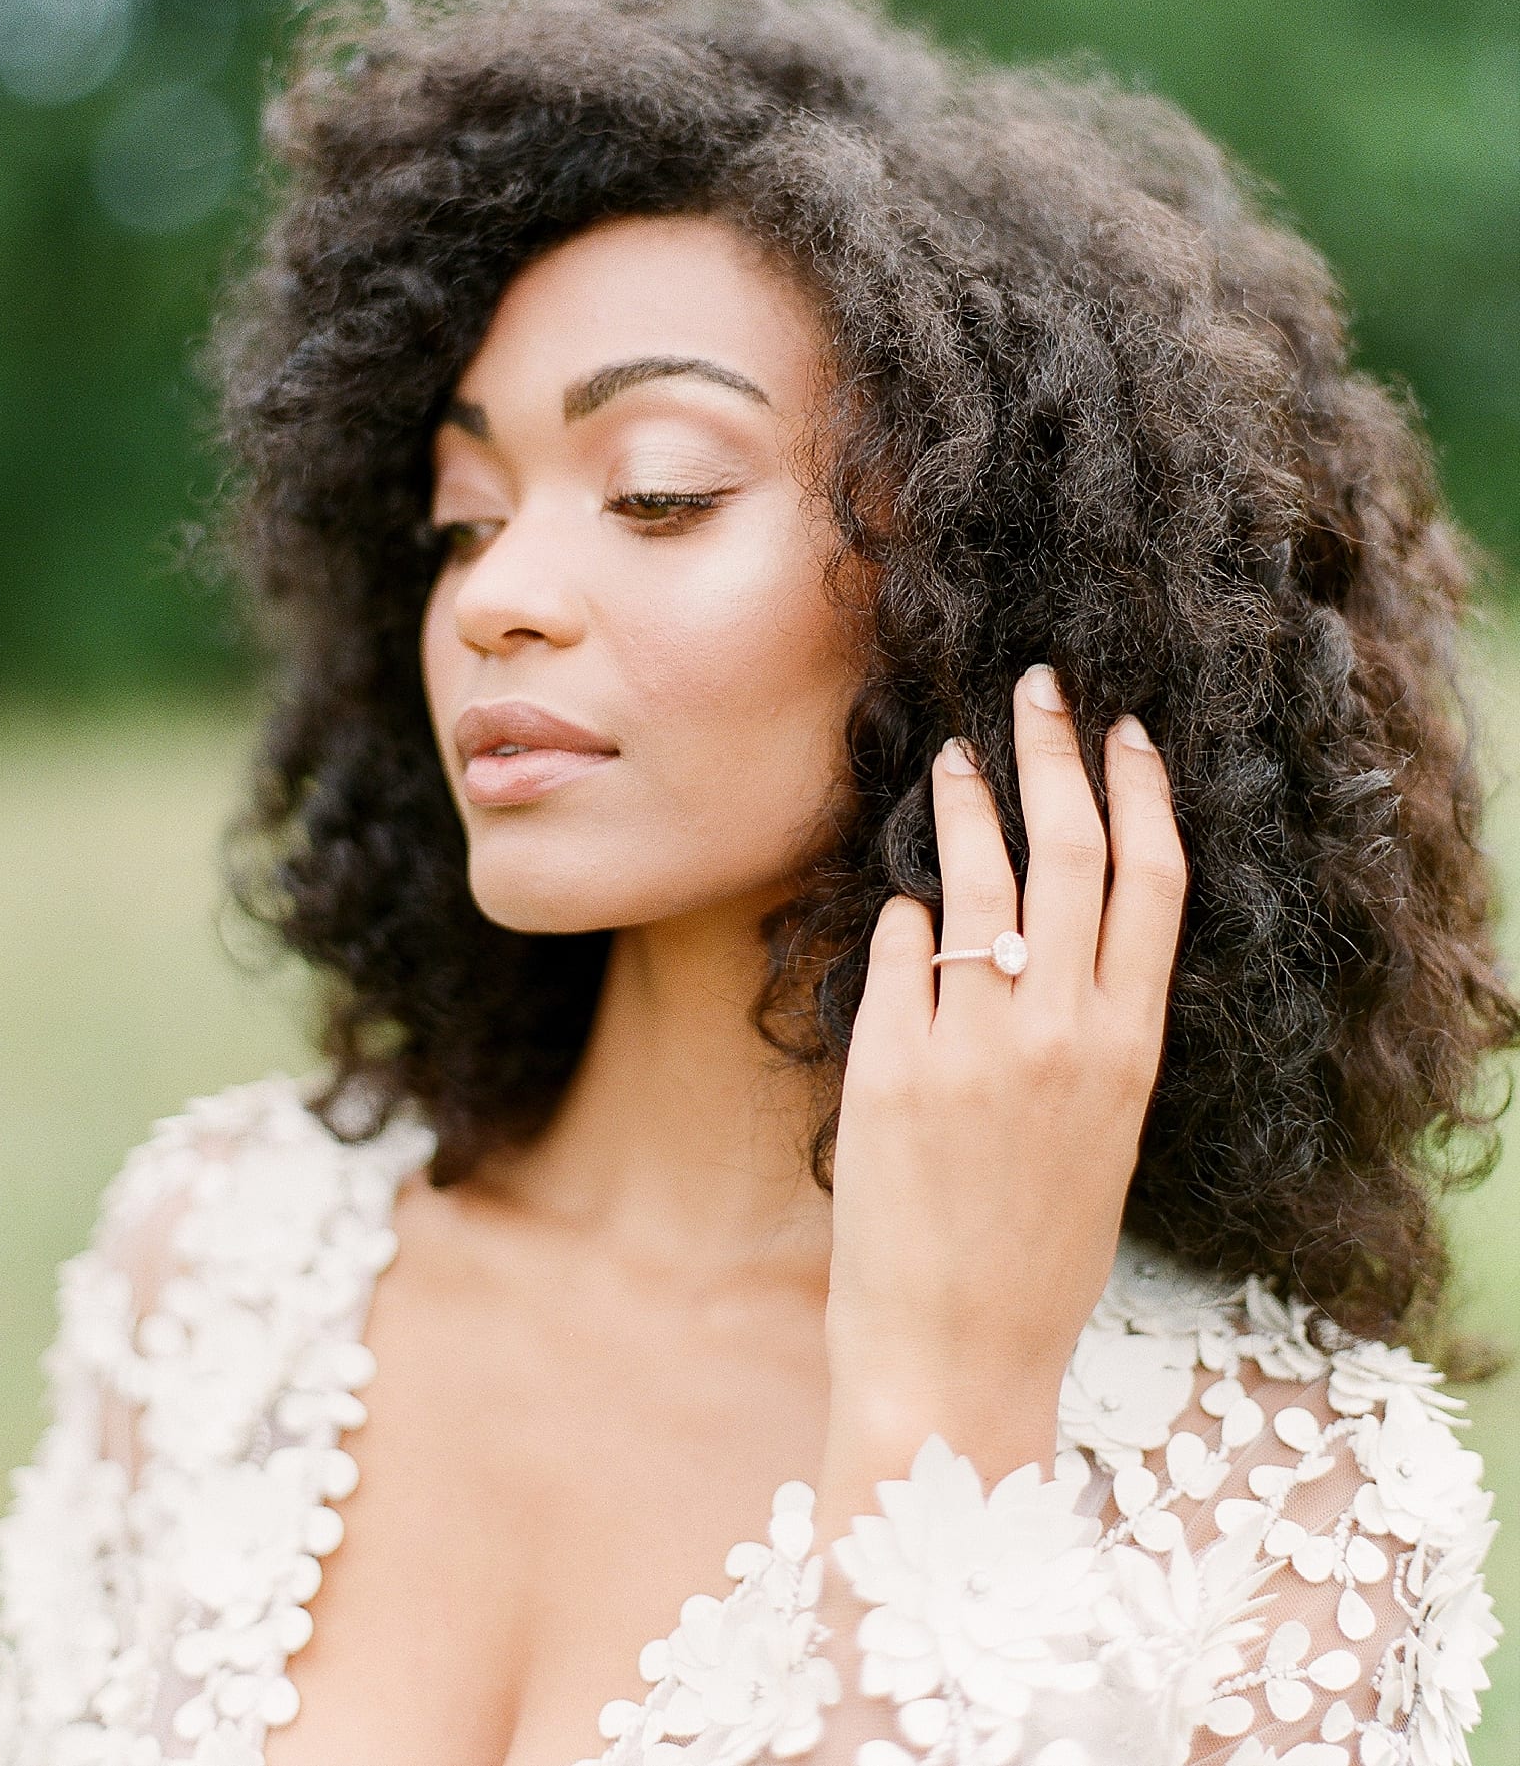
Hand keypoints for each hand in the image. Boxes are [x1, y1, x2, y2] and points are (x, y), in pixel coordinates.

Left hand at [816, 663, 1186, 1525]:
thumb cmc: (1035, 1252)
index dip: (1140, 790)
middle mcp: (1062, 1032)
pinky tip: (897, 902)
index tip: (1125, 730)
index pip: (1151, 880)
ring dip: (965, 800)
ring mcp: (974, 1045)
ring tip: (949, 754)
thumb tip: (1044, 925)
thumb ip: (1086, 1027)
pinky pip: (899, 950)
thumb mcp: (1101, 1132)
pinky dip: (901, 914)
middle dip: (1052, 751)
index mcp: (1130, 1049)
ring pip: (977, 879)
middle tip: (1034, 689)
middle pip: (1068, 849)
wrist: (959, 1353)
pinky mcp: (890, 1064)